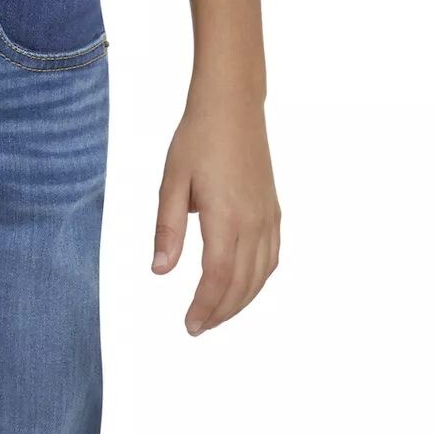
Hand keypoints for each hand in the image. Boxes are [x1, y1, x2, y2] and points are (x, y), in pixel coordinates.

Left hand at [152, 91, 280, 335]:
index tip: (190, 325)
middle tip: (197, 328)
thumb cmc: (197, 140)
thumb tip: (160, 271)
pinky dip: (257, 280)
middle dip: (219, 311)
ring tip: (216, 315)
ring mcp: (268, 216)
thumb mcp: (171, 184)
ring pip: (260, 274)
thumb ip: (168, 231)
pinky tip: (242, 289)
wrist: (233, 106)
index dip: (205, 306)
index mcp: (226, 216)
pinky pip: (271, 256)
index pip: (218, 276)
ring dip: (239, 301)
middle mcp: (254, 220)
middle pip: (241, 283)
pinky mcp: (272, 210)